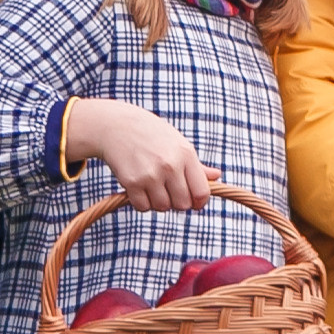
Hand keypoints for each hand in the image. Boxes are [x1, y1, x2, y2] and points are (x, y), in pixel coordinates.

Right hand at [67, 97, 220, 212]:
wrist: (116, 125)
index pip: (201, 192)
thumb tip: (217, 176)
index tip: (193, 201)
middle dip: (176, 202)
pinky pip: (143, 207)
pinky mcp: (132, 182)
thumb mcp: (177, 142)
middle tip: (168, 190)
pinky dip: (142, 202)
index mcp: (186, 154)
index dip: (199, 202)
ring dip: (158, 202)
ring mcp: (150, 175)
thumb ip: (196, 164)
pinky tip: (139, 187)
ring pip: (162, 207)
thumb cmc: (151, 134)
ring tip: (152, 185)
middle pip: (182, 204)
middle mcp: (170, 165)